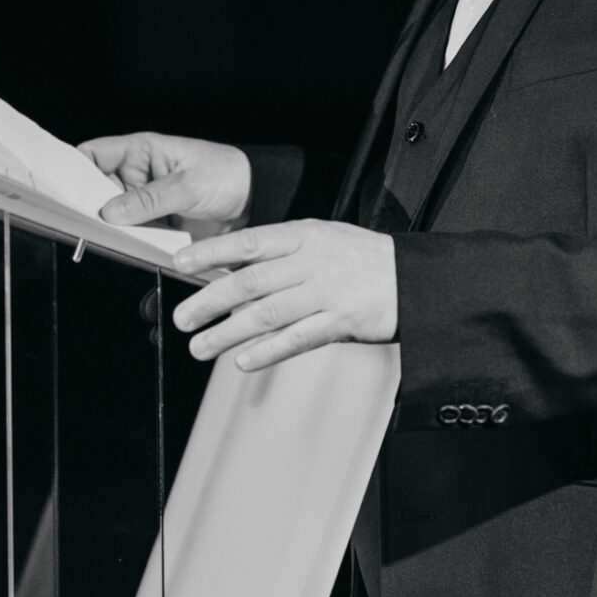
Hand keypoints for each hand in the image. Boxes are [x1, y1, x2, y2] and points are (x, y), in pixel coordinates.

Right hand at [79, 131, 252, 237]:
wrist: (258, 199)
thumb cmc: (228, 174)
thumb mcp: (188, 185)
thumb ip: (150, 199)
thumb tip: (110, 211)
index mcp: (140, 152)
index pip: (92, 155)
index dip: (71, 168)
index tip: (58, 188)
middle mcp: (137, 177)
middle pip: (96, 190)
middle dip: (86, 206)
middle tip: (78, 222)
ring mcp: (145, 203)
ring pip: (111, 216)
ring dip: (106, 228)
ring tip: (97, 238)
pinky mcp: (155, 227)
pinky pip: (131, 235)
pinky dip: (125, 243)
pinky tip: (120, 250)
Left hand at [170, 220, 397, 371]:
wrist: (415, 278)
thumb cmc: (364, 260)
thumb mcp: (322, 239)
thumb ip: (281, 252)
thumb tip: (232, 267)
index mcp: (304, 236)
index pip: (248, 242)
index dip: (211, 252)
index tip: (181, 264)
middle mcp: (312, 262)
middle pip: (250, 281)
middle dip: (209, 301)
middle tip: (182, 317)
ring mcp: (327, 292)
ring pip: (267, 314)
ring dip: (228, 332)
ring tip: (201, 346)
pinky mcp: (341, 321)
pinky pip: (296, 339)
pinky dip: (267, 352)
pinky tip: (243, 361)